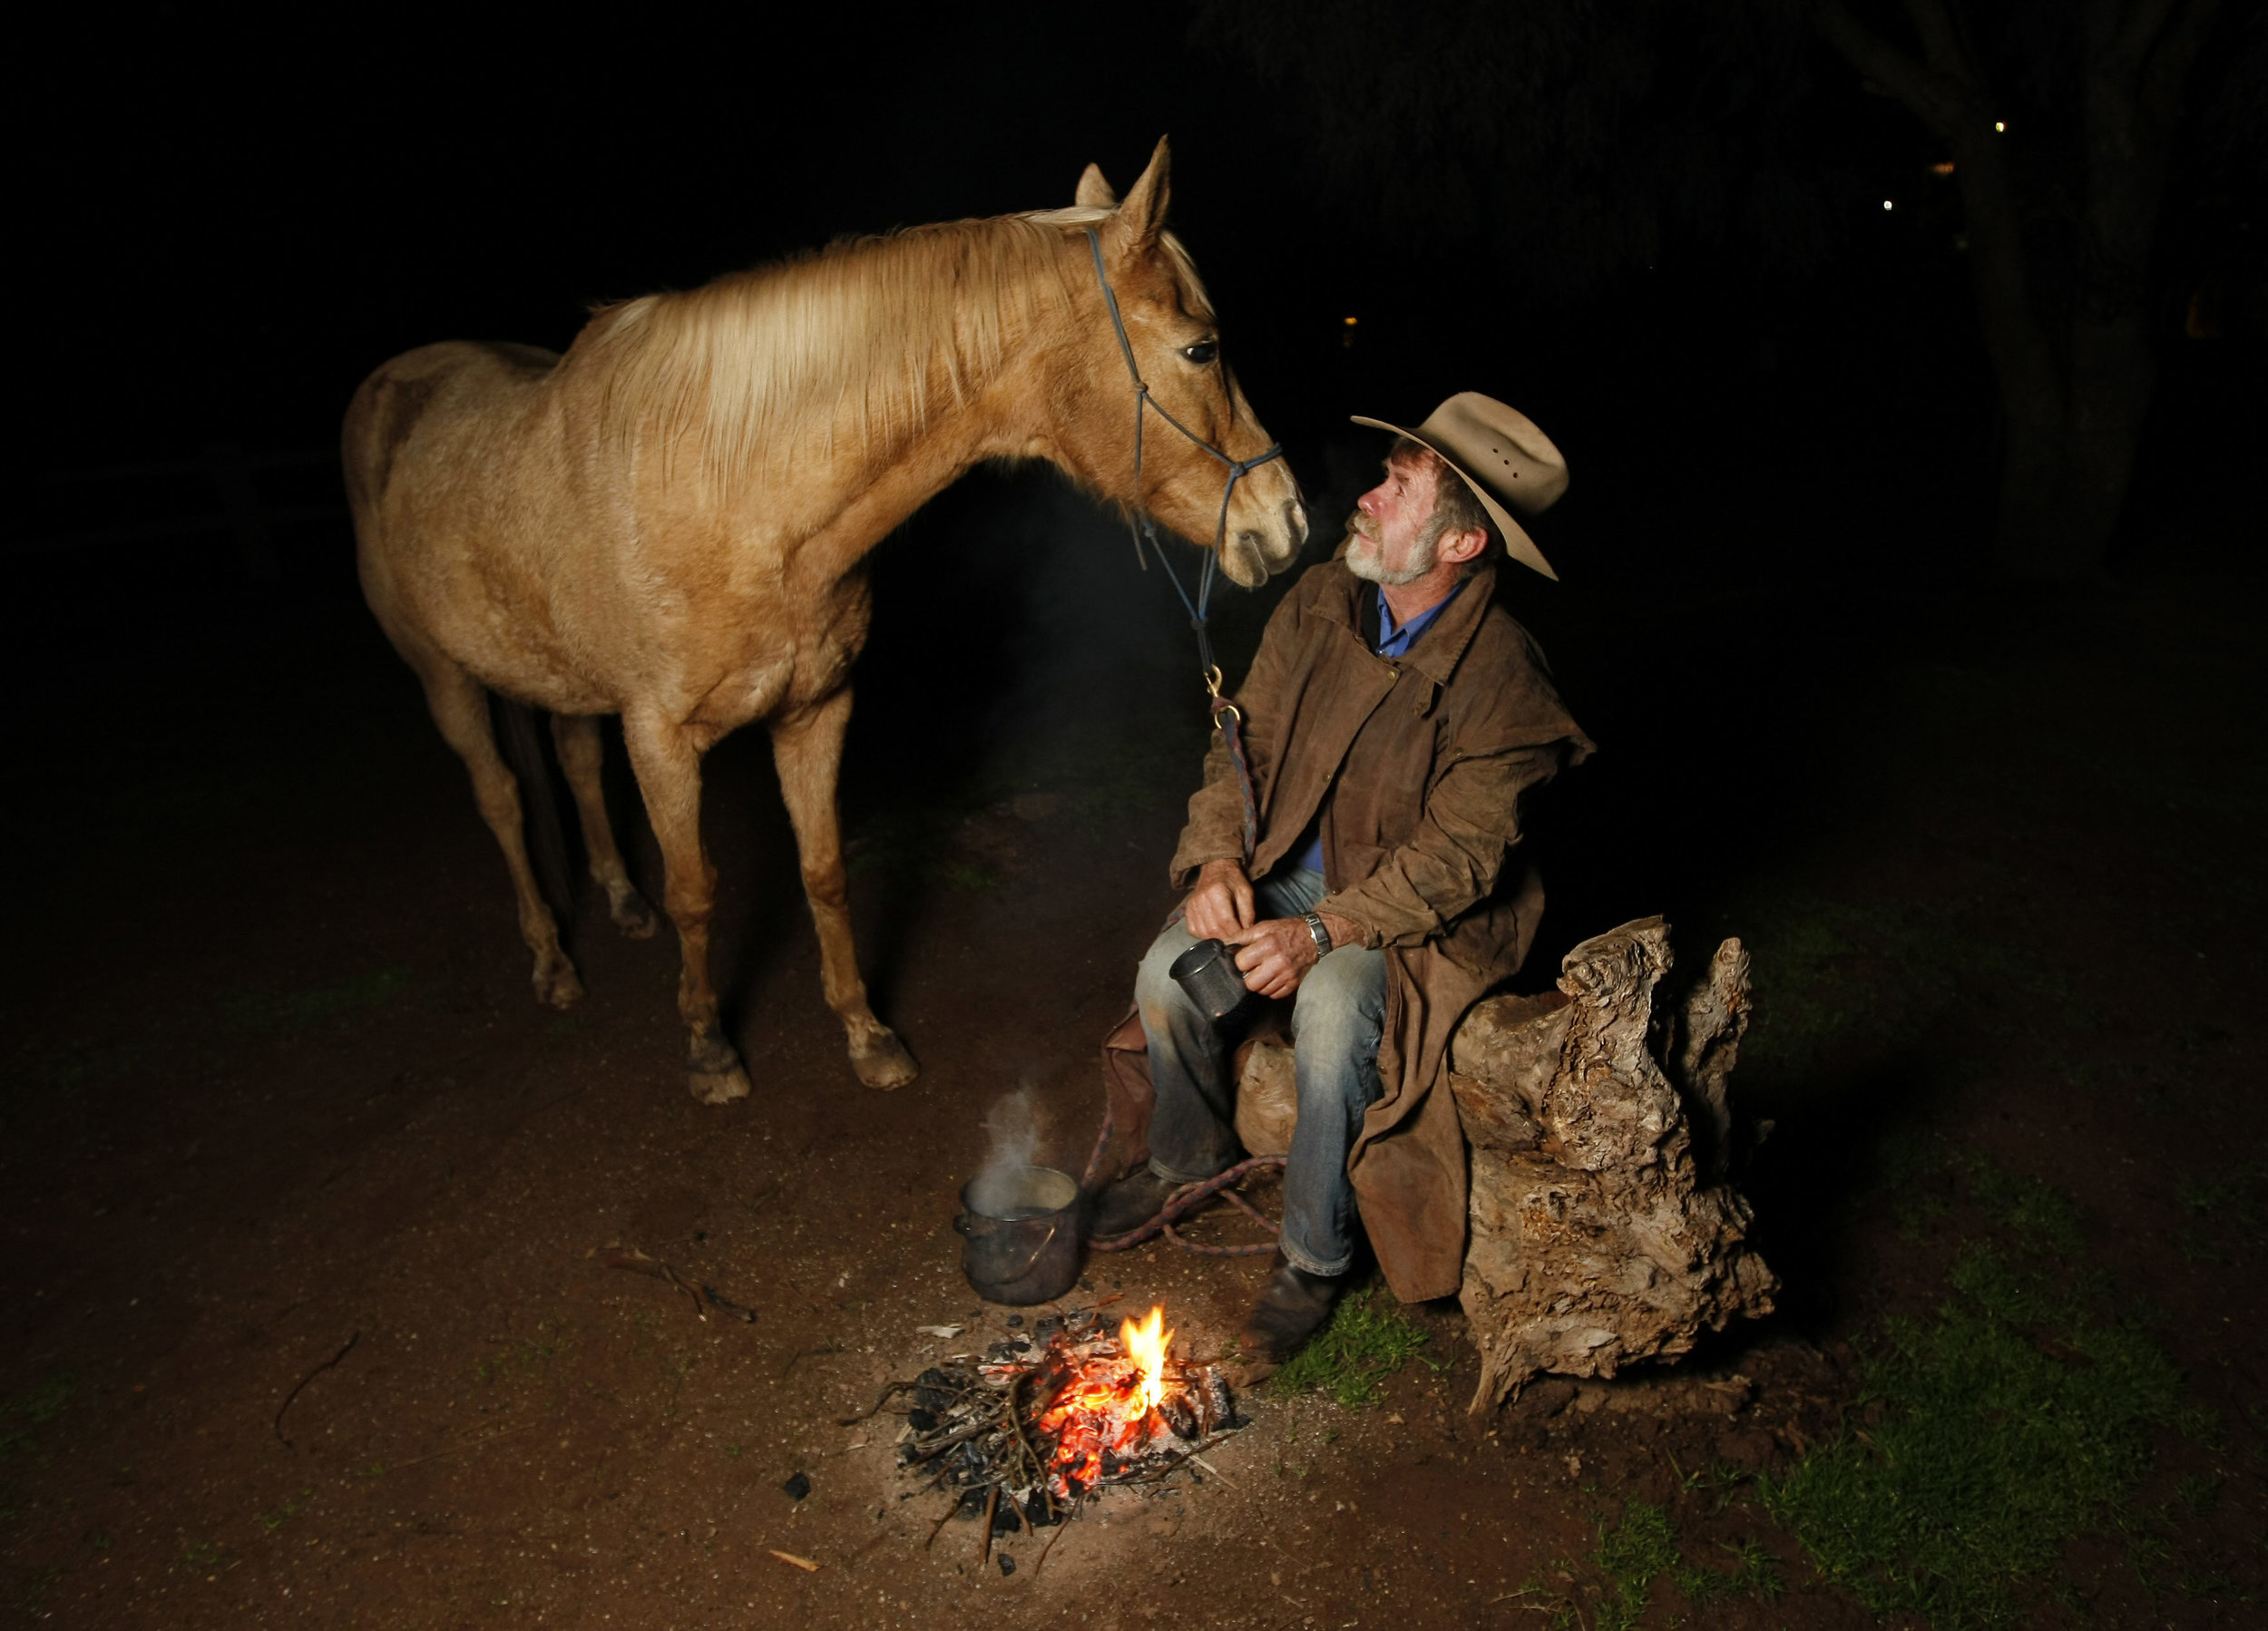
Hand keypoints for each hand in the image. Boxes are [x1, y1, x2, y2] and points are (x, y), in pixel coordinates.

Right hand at [1184, 858, 1254, 942]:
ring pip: (1204, 933)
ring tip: (1227, 935)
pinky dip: (1204, 935)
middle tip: (1237, 938)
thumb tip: (1248, 931)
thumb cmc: (1232, 879)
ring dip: (1217, 938)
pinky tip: (1214, 931)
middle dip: (1228, 938)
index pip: (1226, 921)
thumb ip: (1248, 912)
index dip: (1236, 933)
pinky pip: (1193, 930)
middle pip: (1214, 929)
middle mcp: (1201, 899)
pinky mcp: (1188, 911)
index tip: (1244, 936)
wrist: (1216, 868)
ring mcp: (1193, 906)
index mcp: (1217, 892)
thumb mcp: (1246, 892)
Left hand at [1226, 909, 1364, 1000]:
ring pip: (1261, 991)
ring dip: (1259, 983)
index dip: (1240, 961)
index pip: (1241, 963)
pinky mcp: (1294, 984)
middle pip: (1250, 983)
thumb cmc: (1286, 931)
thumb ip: (1242, 937)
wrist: (1314, 937)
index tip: (1244, 958)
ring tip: (1263, 972)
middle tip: (1252, 968)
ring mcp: (1287, 975)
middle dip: (1248, 977)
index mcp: (1268, 945)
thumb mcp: (1263, 927)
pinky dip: (1270, 988)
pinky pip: (1274, 995)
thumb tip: (1222, 944)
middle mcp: (1278, 962)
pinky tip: (1272, 977)